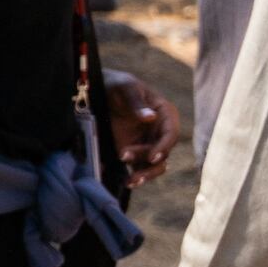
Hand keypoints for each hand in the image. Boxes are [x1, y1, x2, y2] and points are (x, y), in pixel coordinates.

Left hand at [104, 69, 178, 184]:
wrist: (97, 92)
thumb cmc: (116, 85)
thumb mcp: (125, 87)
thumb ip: (136, 102)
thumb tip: (150, 117)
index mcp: (165, 114)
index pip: (170, 134)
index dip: (163, 147)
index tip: (153, 156)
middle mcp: (159, 132)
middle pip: (163, 154)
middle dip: (148, 162)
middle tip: (125, 158)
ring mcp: (148, 144)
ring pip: (154, 166)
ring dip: (144, 174)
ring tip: (129, 181)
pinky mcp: (134, 153)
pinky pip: (139, 168)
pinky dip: (134, 177)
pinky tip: (124, 181)